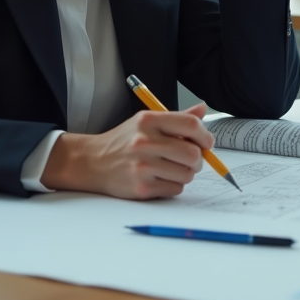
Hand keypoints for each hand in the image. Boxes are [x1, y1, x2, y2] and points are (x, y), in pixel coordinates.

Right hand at [40, 103, 212, 198]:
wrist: (93, 162)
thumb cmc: (124, 141)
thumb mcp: (146, 122)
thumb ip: (176, 118)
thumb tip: (202, 109)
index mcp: (148, 121)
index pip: (190, 125)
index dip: (205, 136)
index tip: (207, 142)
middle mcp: (144, 142)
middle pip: (193, 154)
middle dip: (198, 159)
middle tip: (191, 159)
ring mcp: (142, 166)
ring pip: (187, 174)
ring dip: (185, 174)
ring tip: (170, 168)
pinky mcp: (141, 187)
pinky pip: (175, 189)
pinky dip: (173, 185)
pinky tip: (160, 178)